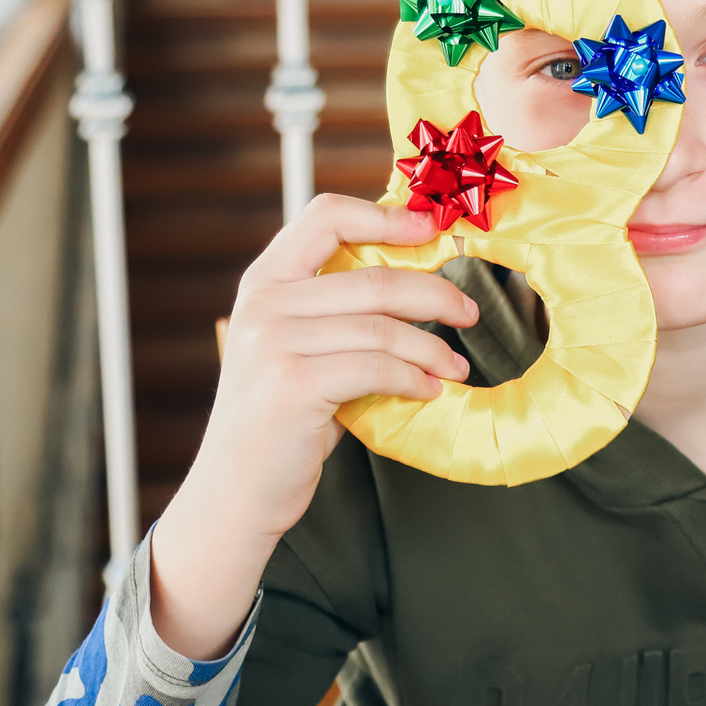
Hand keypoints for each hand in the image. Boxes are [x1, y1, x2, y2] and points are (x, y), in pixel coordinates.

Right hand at [149, 195, 477, 659]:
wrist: (237, 489)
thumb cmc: (283, 418)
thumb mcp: (301, 348)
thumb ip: (340, 313)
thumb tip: (423, 285)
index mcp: (266, 281)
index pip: (325, 216)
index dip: (385, 215)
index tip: (432, 229)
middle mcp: (265, 302)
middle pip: (373, 277)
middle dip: (435, 292)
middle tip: (468, 313)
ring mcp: (274, 342)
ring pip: (382, 327)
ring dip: (432, 347)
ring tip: (455, 367)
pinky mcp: (292, 383)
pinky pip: (377, 367)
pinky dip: (414, 378)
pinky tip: (429, 390)